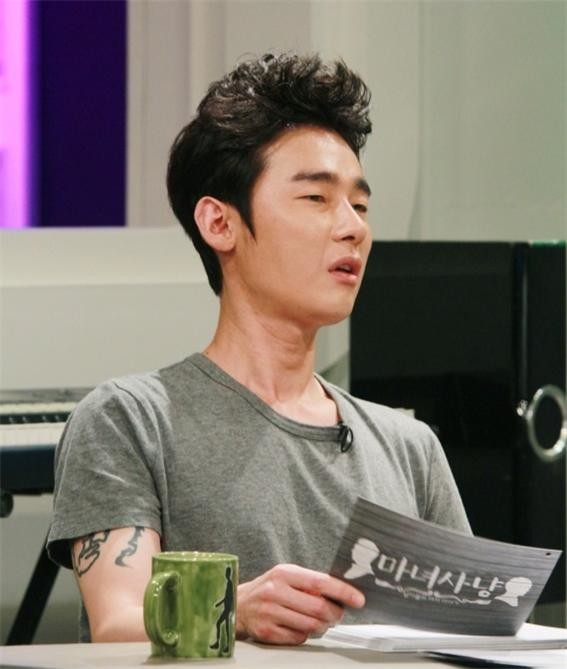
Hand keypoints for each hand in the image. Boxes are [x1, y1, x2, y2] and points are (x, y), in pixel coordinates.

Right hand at [236, 563, 364, 644]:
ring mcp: (269, 613)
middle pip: (318, 608)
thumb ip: (310, 582)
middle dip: (334, 614)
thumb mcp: (287, 576)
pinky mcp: (267, 632)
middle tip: (337, 614)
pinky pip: (298, 638)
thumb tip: (342, 593)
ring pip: (311, 626)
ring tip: (320, 621)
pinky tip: (300, 626)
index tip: (358, 599)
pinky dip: (305, 634)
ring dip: (322, 626)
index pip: (320, 582)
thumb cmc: (269, 589)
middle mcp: (275, 591)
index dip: (342, 591)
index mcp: (284, 573)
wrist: (238, 604)